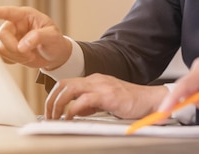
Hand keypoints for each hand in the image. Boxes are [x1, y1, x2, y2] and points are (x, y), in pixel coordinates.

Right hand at [0, 6, 70, 69]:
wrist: (54, 55)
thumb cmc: (55, 41)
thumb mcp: (52, 37)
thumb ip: (38, 37)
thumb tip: (21, 46)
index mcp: (26, 16)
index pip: (7, 12)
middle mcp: (15, 24)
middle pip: (2, 34)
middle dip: (14, 48)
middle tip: (29, 54)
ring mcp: (10, 37)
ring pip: (1, 48)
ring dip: (16, 56)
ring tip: (30, 56)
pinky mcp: (7, 49)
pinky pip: (1, 56)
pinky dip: (13, 61)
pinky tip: (24, 58)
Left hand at [44, 73, 168, 119]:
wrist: (150, 100)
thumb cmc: (131, 101)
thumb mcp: (107, 101)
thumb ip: (91, 103)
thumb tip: (76, 110)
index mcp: (95, 80)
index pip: (67, 83)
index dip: (54, 97)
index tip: (50, 111)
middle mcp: (96, 80)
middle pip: (64, 84)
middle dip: (51, 101)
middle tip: (49, 116)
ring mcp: (101, 86)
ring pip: (69, 89)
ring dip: (57, 104)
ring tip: (56, 118)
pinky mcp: (107, 96)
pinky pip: (83, 100)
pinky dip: (72, 110)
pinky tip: (70, 118)